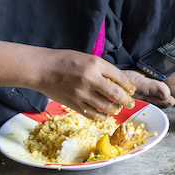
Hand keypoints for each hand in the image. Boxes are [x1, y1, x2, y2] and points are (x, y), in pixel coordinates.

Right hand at [34, 50, 157, 116]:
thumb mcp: (87, 58)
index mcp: (95, 64)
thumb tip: (117, 82)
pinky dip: (101, 116)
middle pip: (116, 94)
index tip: (132, 90)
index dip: (128, 86)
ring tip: (116, 108)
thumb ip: (101, 69)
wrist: (42, 69)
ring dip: (114, 109)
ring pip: (106, 106)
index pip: (119, 77)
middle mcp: (90, 78)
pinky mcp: (74, 104)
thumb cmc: (64, 60)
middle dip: (127, 101)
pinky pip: (92, 114)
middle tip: (130, 104)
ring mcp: (82, 93)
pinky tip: (104, 115)